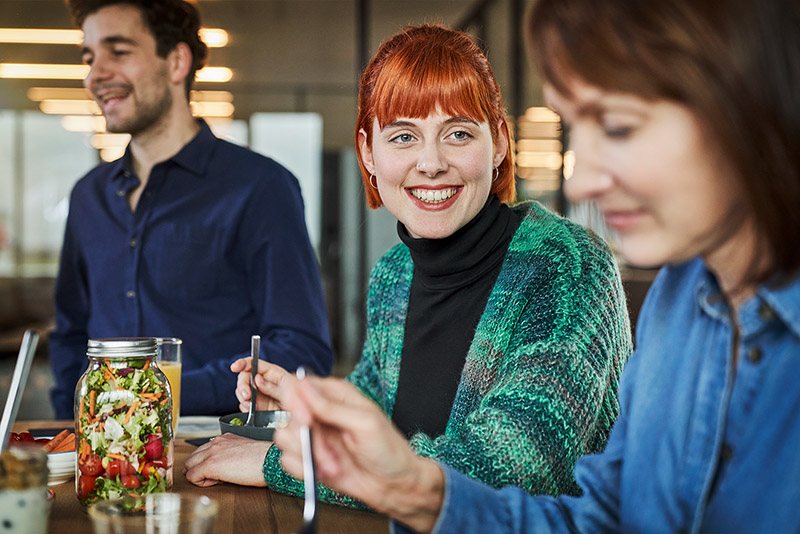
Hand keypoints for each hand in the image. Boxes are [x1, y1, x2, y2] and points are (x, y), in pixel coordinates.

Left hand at [183, 433, 270, 486]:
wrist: (270, 461)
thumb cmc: (263, 459)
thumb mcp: (244, 452)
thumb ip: (230, 454)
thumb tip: (224, 467)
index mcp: (225, 438)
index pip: (203, 451)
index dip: (207, 464)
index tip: (219, 471)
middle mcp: (216, 443)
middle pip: (192, 457)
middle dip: (198, 469)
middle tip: (214, 478)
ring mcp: (211, 453)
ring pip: (189, 465)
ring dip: (198, 474)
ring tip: (216, 480)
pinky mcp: (210, 465)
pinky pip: (192, 476)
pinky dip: (200, 482)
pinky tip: (216, 482)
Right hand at [231, 357, 294, 411]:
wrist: (301, 416)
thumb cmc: (299, 397)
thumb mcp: (288, 389)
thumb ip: (272, 386)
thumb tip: (257, 380)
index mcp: (271, 373)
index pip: (254, 363)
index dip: (242, 363)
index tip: (234, 367)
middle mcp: (262, 382)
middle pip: (244, 378)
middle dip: (242, 387)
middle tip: (247, 396)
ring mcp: (258, 394)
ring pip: (242, 392)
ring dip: (243, 399)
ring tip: (251, 406)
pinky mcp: (256, 406)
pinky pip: (244, 405)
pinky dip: (245, 409)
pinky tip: (252, 411)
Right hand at [275, 376, 444, 531]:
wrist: (393, 484)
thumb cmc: (388, 449)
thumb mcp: (364, 423)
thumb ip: (331, 406)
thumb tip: (304, 384)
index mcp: (335, 394)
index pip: (298, 385)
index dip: (294, 401)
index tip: (306, 421)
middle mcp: (321, 412)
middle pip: (288, 413)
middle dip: (303, 436)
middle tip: (323, 451)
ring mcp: (314, 436)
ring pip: (284, 438)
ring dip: (307, 456)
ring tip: (333, 465)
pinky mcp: (309, 458)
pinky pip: (288, 461)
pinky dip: (303, 470)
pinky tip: (325, 473)